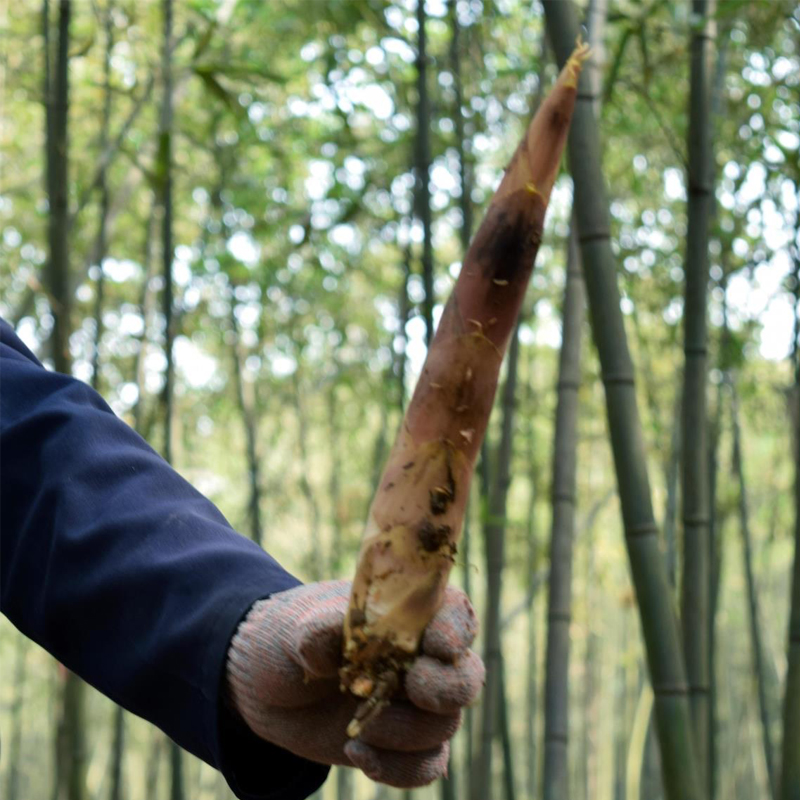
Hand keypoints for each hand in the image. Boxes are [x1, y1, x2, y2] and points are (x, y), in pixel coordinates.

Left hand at [225, 579, 483, 787]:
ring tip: (353, 725)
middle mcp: (423, 656)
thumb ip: (317, 631)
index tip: (437, 645)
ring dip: (402, 730)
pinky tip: (357, 754)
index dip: (455, 629)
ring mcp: (416, 703)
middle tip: (411, 687)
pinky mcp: (403, 743)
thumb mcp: (296, 625)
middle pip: (466, 676)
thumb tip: (327, 649)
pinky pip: (427, 765)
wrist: (268, 685)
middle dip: (447, 687)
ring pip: (444, 725)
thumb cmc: (289, 635)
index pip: (452, 613)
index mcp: (407, 612)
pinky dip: (398, 769)